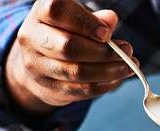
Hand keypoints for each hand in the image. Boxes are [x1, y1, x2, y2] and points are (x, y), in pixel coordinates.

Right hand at [5, 0, 137, 113]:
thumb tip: (110, 20)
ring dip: (108, 71)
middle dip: (102, 52)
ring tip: (128, 67)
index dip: (84, 22)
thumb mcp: (76, 20)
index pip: (57, 11)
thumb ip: (94, 19)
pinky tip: (117, 79)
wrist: (39, 63)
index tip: (107, 33)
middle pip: (68, 46)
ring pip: (76, 72)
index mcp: (40, 13)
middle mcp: (31, 37)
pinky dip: (103, 86)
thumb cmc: (64, 33)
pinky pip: (80, 90)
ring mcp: (37, 65)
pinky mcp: (48, 88)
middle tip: (128, 51)